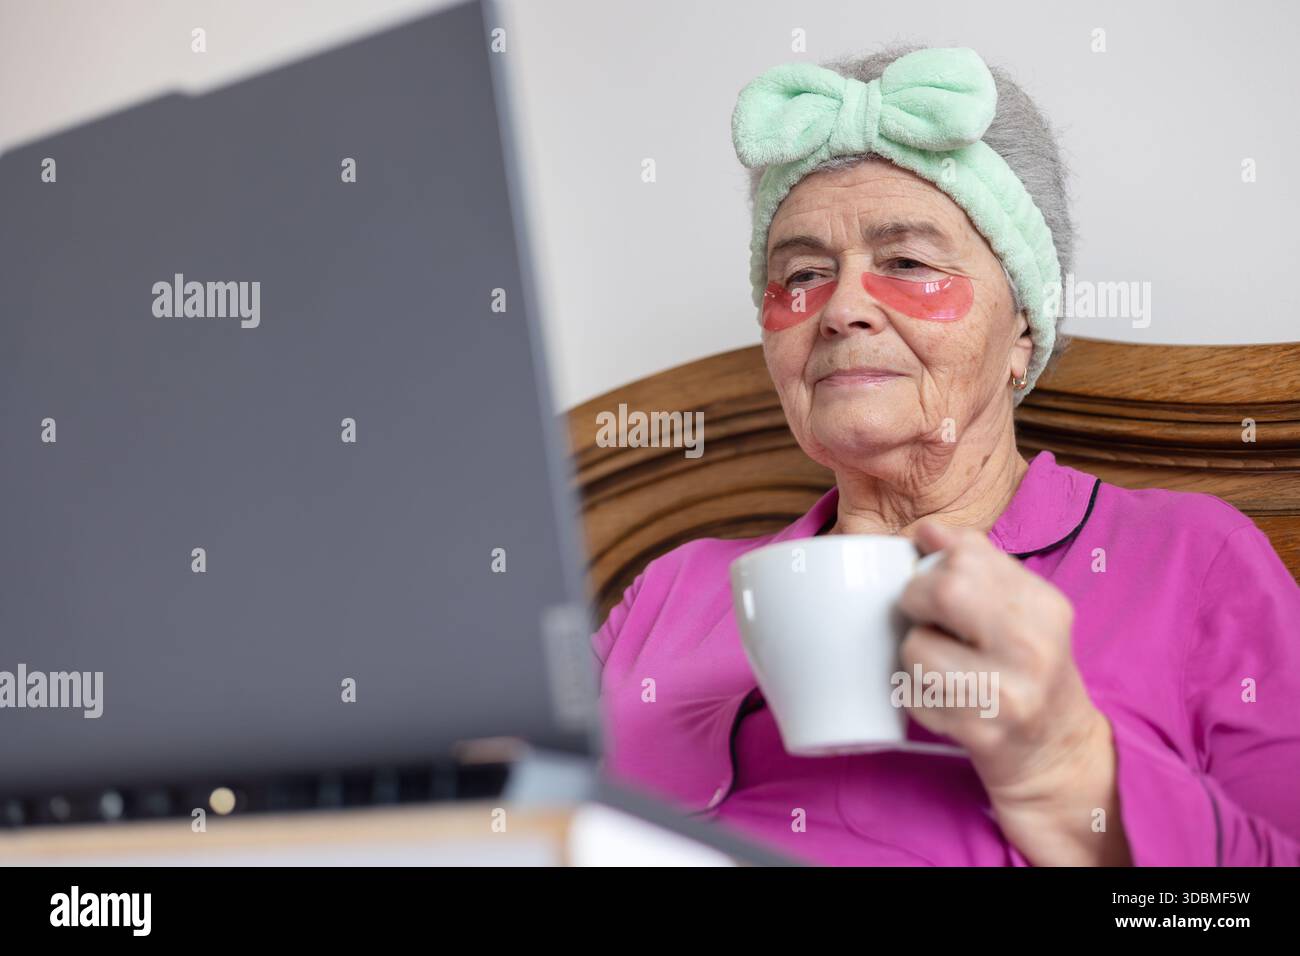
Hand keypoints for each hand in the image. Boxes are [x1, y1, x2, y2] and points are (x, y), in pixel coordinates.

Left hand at [895, 518, 1130, 865]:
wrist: (1057, 755)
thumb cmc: (1027, 672)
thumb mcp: (1021, 610)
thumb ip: (977, 564)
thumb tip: (928, 530)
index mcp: (1045, 606)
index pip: (967, 554)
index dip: (934, 565)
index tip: (936, 583)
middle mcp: (1034, 646)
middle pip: (944, 589)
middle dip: (916, 600)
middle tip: (925, 619)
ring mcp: (1008, 692)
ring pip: (917, 647)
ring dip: (914, 656)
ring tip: (941, 667)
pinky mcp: (981, 732)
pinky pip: (915, 696)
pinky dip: (916, 695)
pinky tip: (944, 699)